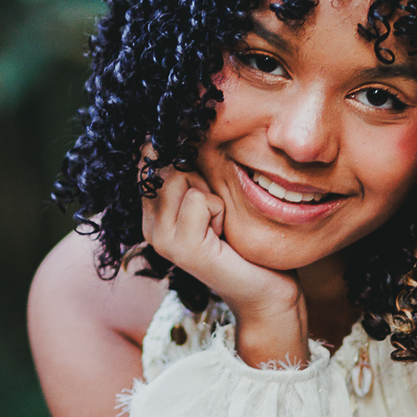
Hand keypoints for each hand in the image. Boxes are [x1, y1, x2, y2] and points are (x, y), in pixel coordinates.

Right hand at [140, 157, 306, 366]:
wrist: (267, 290)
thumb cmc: (245, 241)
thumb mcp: (214, 198)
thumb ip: (191, 171)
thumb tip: (179, 126)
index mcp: (152, 215)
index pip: (149, 160)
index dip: (180, 160)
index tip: (205, 188)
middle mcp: (149, 227)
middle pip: (166, 165)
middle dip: (200, 179)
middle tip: (216, 214)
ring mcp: (161, 240)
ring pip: (180, 178)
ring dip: (211, 195)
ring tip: (219, 224)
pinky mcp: (181, 248)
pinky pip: (199, 199)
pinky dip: (219, 210)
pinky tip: (223, 234)